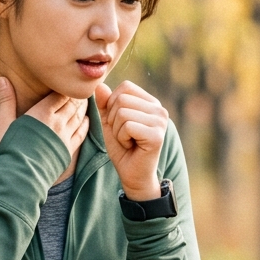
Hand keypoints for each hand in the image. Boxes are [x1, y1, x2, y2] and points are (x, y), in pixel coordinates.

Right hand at [0, 77, 88, 157]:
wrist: (20, 178)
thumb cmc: (9, 149)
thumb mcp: (4, 122)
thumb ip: (6, 100)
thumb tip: (2, 79)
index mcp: (42, 112)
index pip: (60, 94)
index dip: (64, 87)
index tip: (66, 82)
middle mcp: (57, 122)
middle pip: (72, 103)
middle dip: (76, 95)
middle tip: (80, 88)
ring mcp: (65, 136)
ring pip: (79, 116)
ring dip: (83, 107)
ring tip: (84, 100)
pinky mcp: (69, 150)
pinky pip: (82, 133)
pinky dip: (86, 124)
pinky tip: (86, 119)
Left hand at [94, 81, 167, 200]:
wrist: (132, 175)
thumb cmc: (123, 148)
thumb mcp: (110, 123)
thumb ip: (105, 104)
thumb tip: (100, 85)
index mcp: (151, 102)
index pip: (125, 87)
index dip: (112, 104)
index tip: (120, 124)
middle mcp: (159, 109)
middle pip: (122, 99)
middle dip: (113, 120)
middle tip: (124, 135)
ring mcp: (160, 121)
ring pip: (123, 113)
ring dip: (117, 131)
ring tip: (128, 141)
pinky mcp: (157, 135)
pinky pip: (127, 126)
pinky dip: (122, 138)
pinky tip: (131, 146)